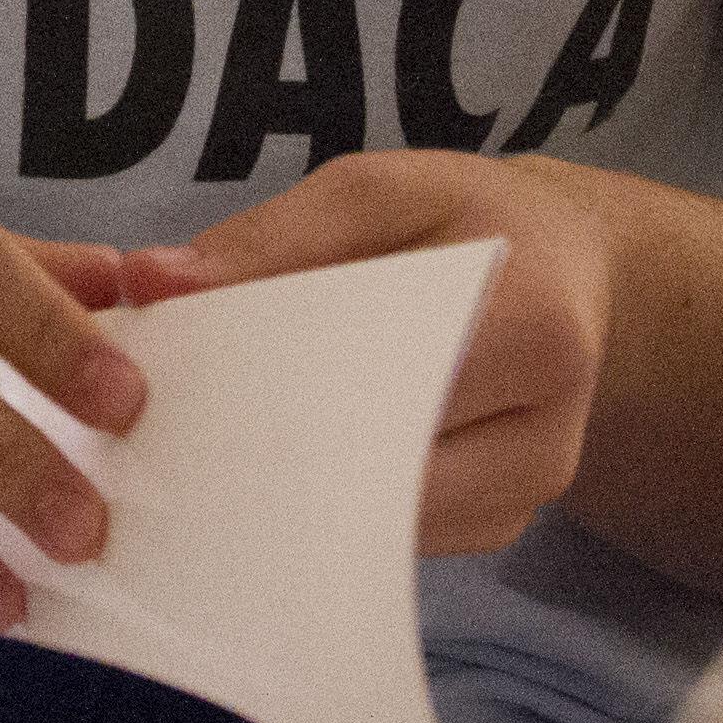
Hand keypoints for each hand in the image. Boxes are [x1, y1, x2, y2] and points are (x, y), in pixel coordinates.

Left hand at [132, 149, 624, 555]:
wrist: (571, 269)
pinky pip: (391, 533)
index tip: (177, 382)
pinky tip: (276, 461)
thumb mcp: (379, 190)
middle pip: (374, 473)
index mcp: (536, 331)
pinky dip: (329, 501)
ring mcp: (524, 501)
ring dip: (293, 488)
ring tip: (215, 440)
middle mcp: (547, 440)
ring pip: (376, 521)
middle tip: (174, 423)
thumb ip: (270, 238)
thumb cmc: (471, 218)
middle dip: (271, 451)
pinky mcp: (498, 529)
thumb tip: (151, 283)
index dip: (273, 392)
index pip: (379, 385)